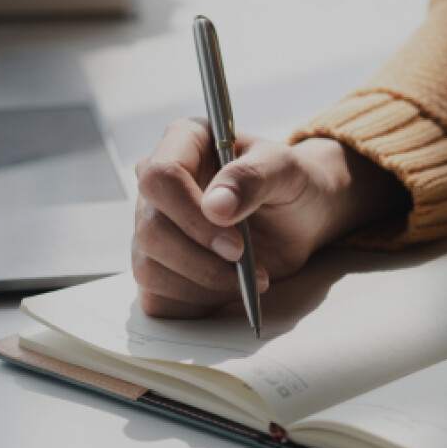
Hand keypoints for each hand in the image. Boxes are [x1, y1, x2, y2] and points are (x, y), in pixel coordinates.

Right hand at [132, 119, 408, 317]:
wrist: (298, 217)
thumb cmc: (289, 183)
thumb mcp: (285, 170)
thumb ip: (253, 179)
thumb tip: (216, 206)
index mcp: (182, 143)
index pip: (159, 178)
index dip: (192, 216)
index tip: (236, 243)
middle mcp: (157, 185)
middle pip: (151, 231)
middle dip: (201, 259)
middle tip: (247, 264)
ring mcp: (152, 227)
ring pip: (149, 268)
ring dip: (203, 285)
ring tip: (246, 280)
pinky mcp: (157, 266)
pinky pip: (157, 297)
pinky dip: (195, 303)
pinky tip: (226, 289)